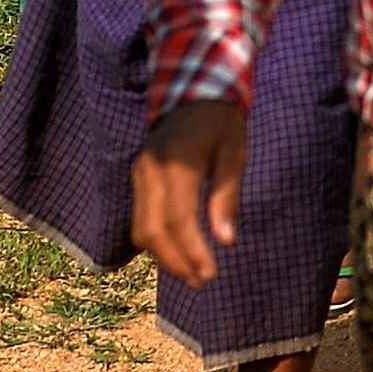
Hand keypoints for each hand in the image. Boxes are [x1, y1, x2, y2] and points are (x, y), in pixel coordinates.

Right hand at [132, 99, 249, 286]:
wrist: (191, 90)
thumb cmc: (221, 121)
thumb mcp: (234, 153)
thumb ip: (227, 196)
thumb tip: (226, 241)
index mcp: (177, 163)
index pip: (179, 219)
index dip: (192, 252)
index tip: (209, 274)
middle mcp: (150, 171)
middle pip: (152, 230)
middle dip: (175, 262)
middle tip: (200, 281)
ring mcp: (139, 174)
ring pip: (141, 228)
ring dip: (163, 256)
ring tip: (191, 274)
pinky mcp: (138, 178)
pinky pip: (140, 218)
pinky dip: (156, 241)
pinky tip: (177, 253)